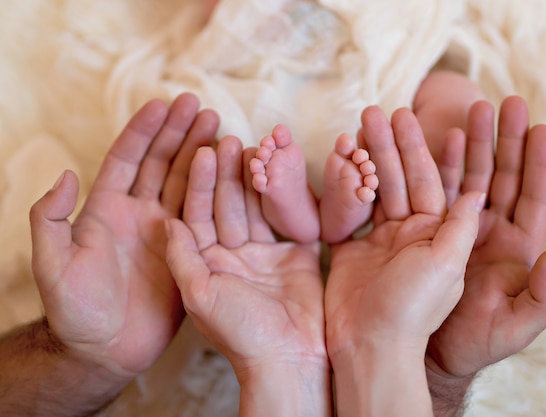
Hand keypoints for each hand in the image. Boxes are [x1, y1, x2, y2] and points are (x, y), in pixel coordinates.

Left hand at [29, 93, 218, 377]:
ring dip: (201, 155)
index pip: (127, 160)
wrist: (106, 351)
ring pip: (186, 184)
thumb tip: (66, 175)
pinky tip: (230, 172)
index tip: (161, 104)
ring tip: (220, 128)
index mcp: (106, 211)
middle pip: (161, 164)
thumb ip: (51, 220)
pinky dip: (217, 192)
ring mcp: (164, 232)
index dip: (143, 131)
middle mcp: (138, 215)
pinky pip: (203, 216)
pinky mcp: (186, 251)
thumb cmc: (75, 312)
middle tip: (199, 106)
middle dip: (178, 133)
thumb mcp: (53, 266)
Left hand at [165, 136, 329, 415]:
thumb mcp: (198, 297)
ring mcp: (265, 253)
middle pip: (228, 204)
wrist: (288, 359)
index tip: (202, 151)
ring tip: (257, 147)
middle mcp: (232, 253)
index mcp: (205, 261)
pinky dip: (289, 197)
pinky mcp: (296, 255)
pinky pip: (291, 220)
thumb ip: (182, 257)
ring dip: (257, 179)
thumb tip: (166, 221)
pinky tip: (286, 172)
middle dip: (227, 173)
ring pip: (258, 207)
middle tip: (229, 139)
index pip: (197, 213)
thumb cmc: (238, 334)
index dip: (198, 182)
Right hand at [325, 105, 482, 360]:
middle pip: (407, 178)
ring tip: (361, 123)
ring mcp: (383, 239)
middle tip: (380, 111)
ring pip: (378, 188)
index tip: (421, 116)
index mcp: (443, 236)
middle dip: (396, 144)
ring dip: (371, 156)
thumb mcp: (447, 267)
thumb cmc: (412, 311)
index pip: (440, 182)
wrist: (369, 345)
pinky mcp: (355, 247)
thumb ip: (461, 227)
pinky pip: (351, 208)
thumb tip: (478, 191)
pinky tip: (342, 158)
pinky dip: (346, 184)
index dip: (432, 148)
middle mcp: (415, 233)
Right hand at [426, 96, 545, 379]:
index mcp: (513, 250)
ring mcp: (448, 228)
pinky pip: (422, 190)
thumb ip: (543, 298)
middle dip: (500, 140)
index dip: (537, 163)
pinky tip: (429, 141)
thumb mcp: (512, 327)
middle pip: (496, 176)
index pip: (532, 198)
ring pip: (458, 176)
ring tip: (466, 109)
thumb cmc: (470, 343)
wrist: (418, 351)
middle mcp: (483, 232)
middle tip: (502, 103)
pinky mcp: (416, 231)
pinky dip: (426, 164)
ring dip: (461, 143)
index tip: (541, 127)